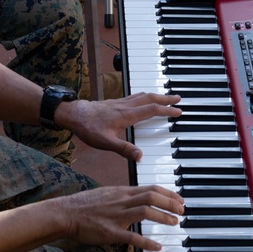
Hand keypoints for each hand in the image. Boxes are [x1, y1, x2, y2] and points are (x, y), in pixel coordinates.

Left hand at [55, 92, 181, 163]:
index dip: (166, 110)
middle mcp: (125, 106)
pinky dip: (145, 96)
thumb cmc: (88, 128)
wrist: (74, 114)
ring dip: (157, 96)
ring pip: (143, 95)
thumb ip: (123, 149)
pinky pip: (135, 96)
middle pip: (150, 99)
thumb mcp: (105, 142)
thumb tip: (140, 156)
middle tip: (178, 99)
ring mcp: (120, 102)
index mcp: (126, 115)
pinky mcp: (115, 102)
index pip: (151, 110)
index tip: (178, 111)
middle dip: (166, 99)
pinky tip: (144, 99)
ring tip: (166, 97)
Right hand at [60, 183, 184, 251]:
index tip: (179, 199)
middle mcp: (121, 201)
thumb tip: (138, 198)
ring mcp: (116, 216)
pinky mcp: (110, 232)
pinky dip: (146, 241)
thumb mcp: (106, 194)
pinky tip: (157, 247)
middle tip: (183, 210)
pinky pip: (131, 236)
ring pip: (145, 211)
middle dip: (170, 202)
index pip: (150, 188)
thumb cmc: (84, 205)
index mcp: (121, 191)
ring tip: (175, 223)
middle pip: (152, 196)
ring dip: (163, 217)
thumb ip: (123, 196)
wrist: (65, 213)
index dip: (168, 193)